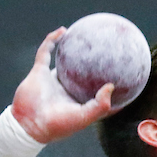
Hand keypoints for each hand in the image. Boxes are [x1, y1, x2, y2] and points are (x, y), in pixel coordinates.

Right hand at [11, 27, 115, 143]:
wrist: (28, 124)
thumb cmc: (57, 125)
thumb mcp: (83, 118)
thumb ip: (100, 105)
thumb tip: (111, 86)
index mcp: (79, 102)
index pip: (98, 96)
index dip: (112, 91)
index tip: (127, 82)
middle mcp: (66, 90)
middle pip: (83, 75)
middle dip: (94, 66)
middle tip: (109, 54)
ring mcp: (52, 80)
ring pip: (64, 61)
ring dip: (71, 48)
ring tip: (85, 37)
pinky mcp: (39, 72)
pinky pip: (46, 52)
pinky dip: (52, 40)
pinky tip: (64, 31)